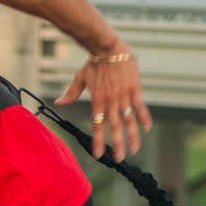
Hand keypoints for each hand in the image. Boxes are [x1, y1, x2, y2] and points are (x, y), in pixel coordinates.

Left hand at [57, 45, 151, 161]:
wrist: (107, 46)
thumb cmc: (94, 62)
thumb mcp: (81, 77)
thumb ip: (72, 93)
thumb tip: (59, 102)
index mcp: (98, 101)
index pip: (97, 125)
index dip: (98, 141)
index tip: (98, 155)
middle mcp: (111, 101)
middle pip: (115, 127)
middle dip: (117, 145)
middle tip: (119, 159)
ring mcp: (123, 96)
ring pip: (129, 120)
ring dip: (132, 136)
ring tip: (134, 150)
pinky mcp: (134, 89)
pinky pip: (140, 106)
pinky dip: (144, 117)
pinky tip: (147, 129)